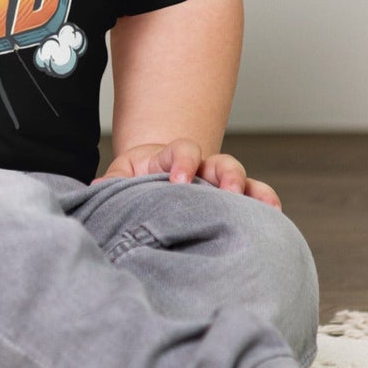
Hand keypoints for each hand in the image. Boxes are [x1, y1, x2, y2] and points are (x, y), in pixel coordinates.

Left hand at [98, 139, 281, 208]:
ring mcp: (218, 182)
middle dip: (225, 174)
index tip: (178, 182)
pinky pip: (255, 196)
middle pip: (220, 161)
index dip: (183, 162)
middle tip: (225, 191)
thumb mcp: (120, 178)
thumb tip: (94, 191)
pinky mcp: (231, 198)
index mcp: (171, 158)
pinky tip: (274, 218)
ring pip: (241, 178)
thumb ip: (111, 183)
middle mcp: (201, 167)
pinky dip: (265, 203)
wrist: (151, 181)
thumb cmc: (135, 181)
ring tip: (261, 207)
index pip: (182, 150)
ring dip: (250, 190)